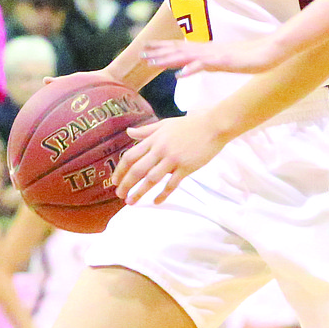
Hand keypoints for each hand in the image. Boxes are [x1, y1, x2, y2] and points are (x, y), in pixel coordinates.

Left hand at [112, 113, 227, 204]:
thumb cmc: (189, 125)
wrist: (213, 126)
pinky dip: (163, 194)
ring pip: (152, 179)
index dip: (120, 170)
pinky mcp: (187, 167)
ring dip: (139, 192)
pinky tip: (156, 202)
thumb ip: (145, 131)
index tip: (115, 181)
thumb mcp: (164, 124)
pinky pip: (172, 183)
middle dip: (126, 184)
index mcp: (154, 140)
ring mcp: (173, 159)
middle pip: (138, 170)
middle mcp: (160, 150)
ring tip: (131, 202)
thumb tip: (128, 132)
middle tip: (119, 195)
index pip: (131, 156)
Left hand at [143, 33, 288, 75]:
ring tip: (151, 61)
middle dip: (158, 51)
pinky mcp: (224, 61)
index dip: (163, 47)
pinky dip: (191, 69)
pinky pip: (204, 65)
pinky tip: (180, 74)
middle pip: (178, 49)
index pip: (181, 47)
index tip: (147, 49)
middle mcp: (208, 49)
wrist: (272, 50)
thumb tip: (198, 67)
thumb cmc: (254, 55)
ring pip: (186, 55)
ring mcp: (215, 54)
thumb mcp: (228, 60)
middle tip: (139, 53)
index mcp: (209, 49)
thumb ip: (212, 63)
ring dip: (167, 59)